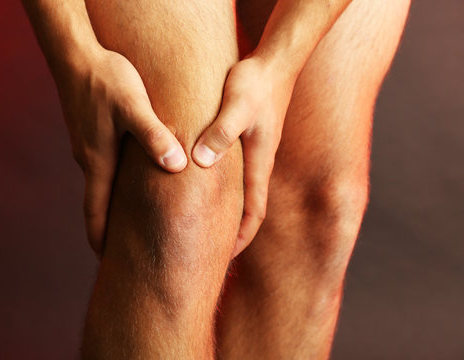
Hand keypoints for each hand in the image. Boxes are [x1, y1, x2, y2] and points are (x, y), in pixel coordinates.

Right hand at [55, 47, 186, 255]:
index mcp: (97, 161)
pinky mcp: (92, 134)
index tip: (107, 264)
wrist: (77, 54)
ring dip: (112, 207)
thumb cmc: (106, 80)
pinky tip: (131, 182)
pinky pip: (104, 168)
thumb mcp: (134, 106)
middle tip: (124, 253)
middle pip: (98, 205)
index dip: (101, 240)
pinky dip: (115, 184)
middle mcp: (89, 159)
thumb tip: (176, 166)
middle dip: (108, 230)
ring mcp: (88, 147)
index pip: (95, 212)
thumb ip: (154, 136)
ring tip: (131, 223)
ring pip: (102, 186)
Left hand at [191, 55, 294, 257]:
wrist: (274, 61)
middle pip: (248, 209)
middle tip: (211, 251)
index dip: (242, 237)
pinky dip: (223, 189)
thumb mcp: (237, 105)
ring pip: (240, 193)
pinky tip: (205, 187)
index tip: (225, 257)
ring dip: (227, 212)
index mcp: (258, 163)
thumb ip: (221, 132)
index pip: (254, 212)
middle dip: (234, 233)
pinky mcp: (247, 140)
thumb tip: (201, 162)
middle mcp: (258, 163)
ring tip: (204, 227)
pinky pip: (235, 174)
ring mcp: (253, 153)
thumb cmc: (256, 83)